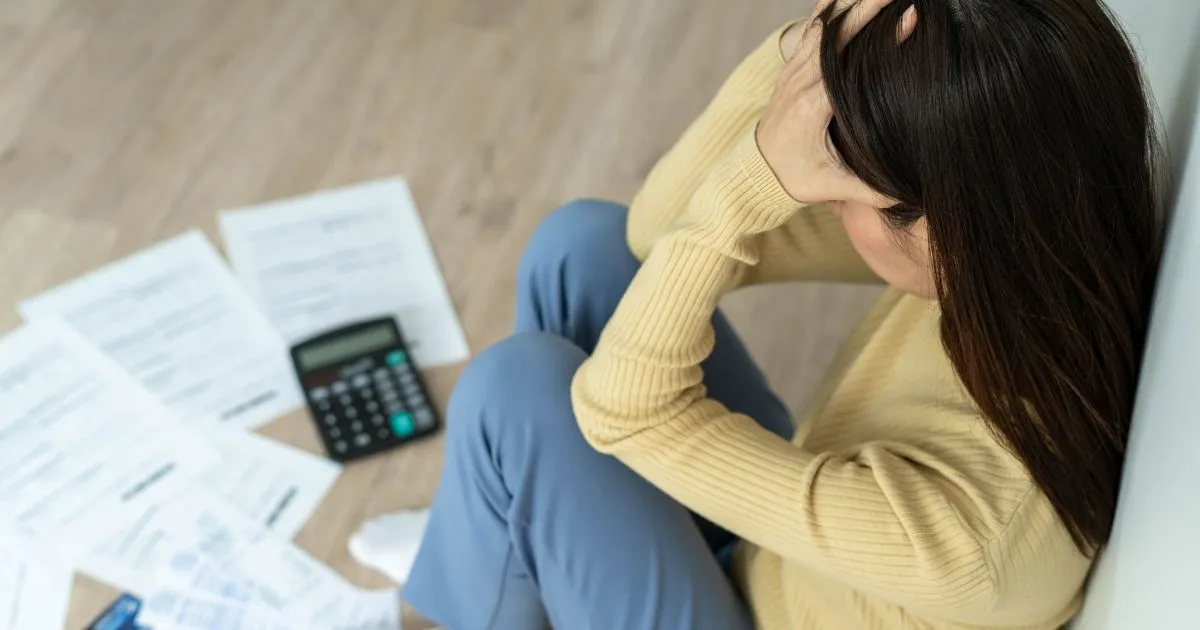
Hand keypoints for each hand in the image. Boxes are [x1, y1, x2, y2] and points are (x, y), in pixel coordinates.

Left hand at [757, 0, 916, 205]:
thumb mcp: (831, 188)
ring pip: (823, 24)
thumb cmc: (795, 178)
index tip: (910, 19)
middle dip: (869, 8)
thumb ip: (870, 191)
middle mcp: (800, 81)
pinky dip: (831, 9)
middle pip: (837, 34)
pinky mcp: (792, 66)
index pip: (847, 63)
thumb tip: (909, 193)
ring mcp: (793, 70)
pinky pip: (811, 28)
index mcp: (812, 106)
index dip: (879, 39)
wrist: (755, 170)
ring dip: (852, 5)